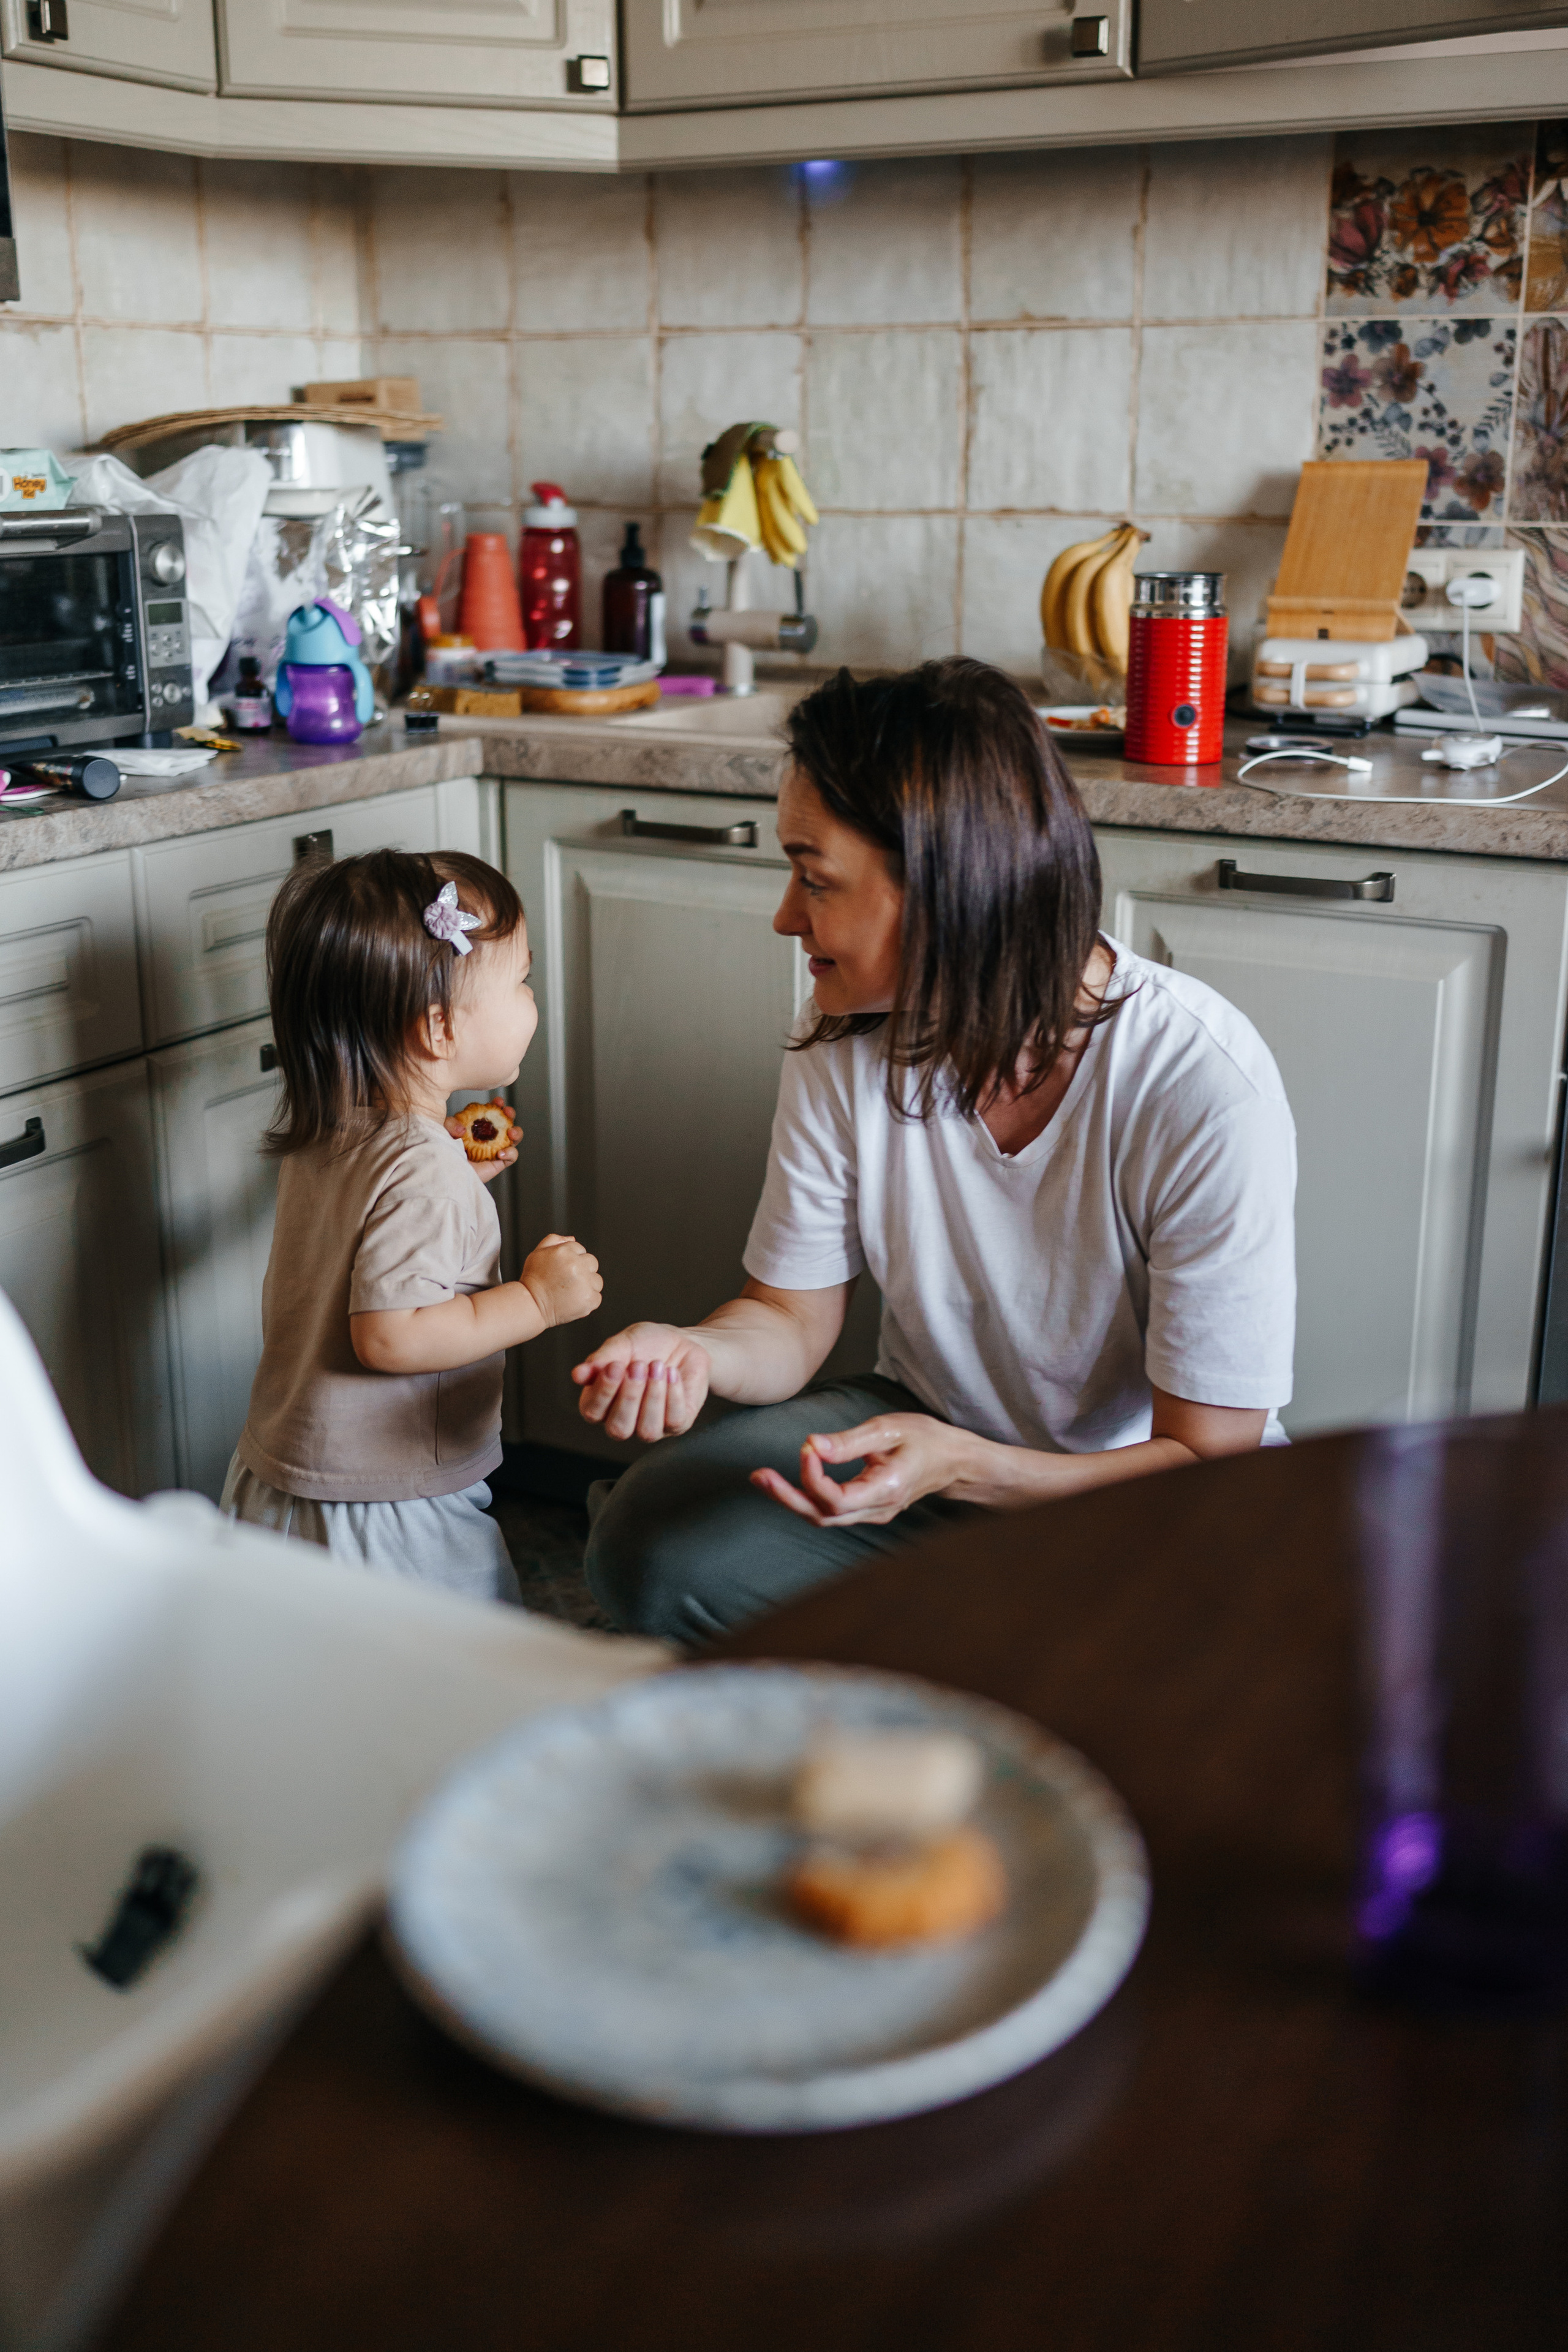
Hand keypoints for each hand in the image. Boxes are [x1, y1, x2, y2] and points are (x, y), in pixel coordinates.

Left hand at [447, 1100, 520, 1183]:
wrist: (446, 1176)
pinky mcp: (498, 1163)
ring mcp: (494, 1150)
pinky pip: (512, 1156)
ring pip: (513, 1138)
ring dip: (517, 1132)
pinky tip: (500, 1153)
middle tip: (508, 1112)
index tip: (497, 1101)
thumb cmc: (443, 1155)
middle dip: (510, 1114)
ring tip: (511, 1132)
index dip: (496, 1106)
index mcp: (475, 1127)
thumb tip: (463, 1128)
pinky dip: (511, 1152)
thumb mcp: (443, 1132)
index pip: (489, 1113)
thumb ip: (451, 1124)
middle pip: (505, 1123)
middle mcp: (487, 1138)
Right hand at [521, 1234, 600, 1328]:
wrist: (531, 1304)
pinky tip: (572, 1301)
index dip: (572, 1260)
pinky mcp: (589, 1299)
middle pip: (592, 1263)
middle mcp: (576, 1265)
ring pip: (597, 1281)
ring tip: (569, 1292)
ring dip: (587, 1286)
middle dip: (583, 1271)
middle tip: (567, 1281)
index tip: (562, 1270)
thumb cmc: (533, 1280)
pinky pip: (597, 1297)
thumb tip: (572, 1238)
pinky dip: (587, 1301)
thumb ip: (555, 1240)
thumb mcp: (538, 1253)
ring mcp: (584, 1282)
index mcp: (565, 1251)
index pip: (581, 1250)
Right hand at [572, 1322, 712, 1441]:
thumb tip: (577, 1374)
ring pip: (647, 1430)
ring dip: (653, 1397)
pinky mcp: (677, 1424)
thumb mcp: (622, 1344)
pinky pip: (674, 1421)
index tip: (614, 1366)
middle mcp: (624, 1420)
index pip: (592, 1411)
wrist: (682, 1341)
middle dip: (629, 1397)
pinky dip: (674, 1395)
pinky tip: (672, 1373)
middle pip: (618, 1429)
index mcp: (602, 1403)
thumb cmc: (647, 1345)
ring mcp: (651, 1426)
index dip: (603, 1392)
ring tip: (657, 1366)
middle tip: (638, 1365)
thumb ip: (601, 1359)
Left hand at [750, 1413, 963, 1527]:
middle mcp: (877, 1510)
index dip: (814, 1477)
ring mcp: (871, 1514)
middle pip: (823, 1516)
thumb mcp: (889, 1429)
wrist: (953, 1462)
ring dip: (791, 1499)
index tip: (807, 1447)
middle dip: (787, 1497)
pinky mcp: (865, 1510)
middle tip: (759, 1475)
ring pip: (823, 1517)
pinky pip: (830, 1511)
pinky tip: (785, 1482)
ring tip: (761, 1478)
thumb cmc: (925, 1440)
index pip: (837, 1499)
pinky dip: (805, 1497)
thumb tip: (810, 1445)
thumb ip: (848, 1441)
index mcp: (886, 1490)